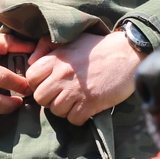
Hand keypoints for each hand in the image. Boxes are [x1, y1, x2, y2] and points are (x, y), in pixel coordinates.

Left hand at [26, 31, 142, 125]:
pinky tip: (86, 107)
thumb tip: (31, 59)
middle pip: (40, 98)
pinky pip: (74, 119)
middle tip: (62, 95)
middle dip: (50, 99)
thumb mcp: (73, 39)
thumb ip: (48, 46)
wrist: (128, 54)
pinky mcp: (90, 103)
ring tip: (76, 100)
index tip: (49, 83)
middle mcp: (62, 75)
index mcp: (56, 59)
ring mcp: (76, 90)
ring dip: (64, 109)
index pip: (31, 78)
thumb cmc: (99, 47)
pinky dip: (79, 117)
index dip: (38, 83)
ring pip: (56, 111)